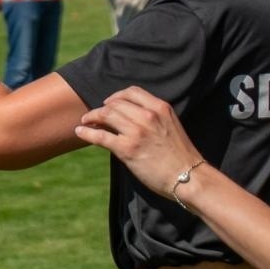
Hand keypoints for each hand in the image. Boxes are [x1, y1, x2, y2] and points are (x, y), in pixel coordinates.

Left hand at [74, 86, 202, 195]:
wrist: (189, 177)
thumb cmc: (180, 155)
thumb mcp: (170, 125)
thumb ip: (153, 117)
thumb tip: (128, 116)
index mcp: (160, 107)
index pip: (131, 92)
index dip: (116, 96)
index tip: (109, 102)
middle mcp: (147, 116)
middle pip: (115, 103)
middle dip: (102, 108)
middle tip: (94, 115)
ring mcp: (136, 132)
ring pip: (105, 115)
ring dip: (91, 117)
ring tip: (86, 122)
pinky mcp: (127, 149)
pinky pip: (100, 136)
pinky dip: (87, 132)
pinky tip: (80, 131)